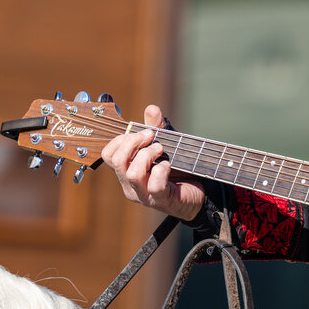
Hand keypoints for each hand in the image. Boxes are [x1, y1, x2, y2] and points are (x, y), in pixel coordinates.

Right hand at [100, 104, 205, 221]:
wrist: (200, 192)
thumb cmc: (179, 169)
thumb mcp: (167, 144)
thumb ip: (157, 127)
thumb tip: (151, 108)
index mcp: (126, 171)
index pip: (108, 155)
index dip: (121, 139)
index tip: (142, 133)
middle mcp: (130, 185)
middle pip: (117, 161)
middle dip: (134, 143)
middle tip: (152, 137)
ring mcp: (144, 195)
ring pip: (133, 174)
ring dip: (148, 155)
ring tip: (161, 150)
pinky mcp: (161, 200)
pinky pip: (154, 185)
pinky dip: (162, 171)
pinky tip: (169, 165)